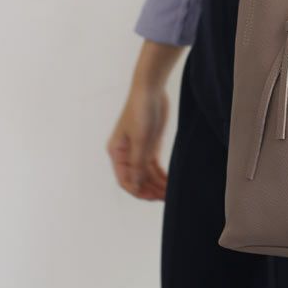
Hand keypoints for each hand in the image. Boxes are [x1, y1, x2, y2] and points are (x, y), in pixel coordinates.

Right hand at [107, 85, 169, 200]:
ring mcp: (138, 150)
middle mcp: (125, 154)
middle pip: (137, 179)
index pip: (125, 179)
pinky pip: (153, 165)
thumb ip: (138, 163)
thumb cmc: (141, 110)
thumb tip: (135, 185)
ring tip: (170, 193)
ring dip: (157, 184)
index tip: (152, 197)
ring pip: (146, 174)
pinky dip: (160, 175)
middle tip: (166, 198)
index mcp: (116, 152)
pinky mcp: (150, 145)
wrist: (150, 89)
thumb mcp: (141, 138)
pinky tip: (169, 182)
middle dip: (150, 189)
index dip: (137, 191)